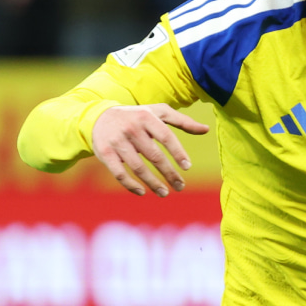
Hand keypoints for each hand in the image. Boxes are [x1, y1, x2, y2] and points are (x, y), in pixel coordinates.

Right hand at [92, 104, 208, 196]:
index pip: (166, 137)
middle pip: (154, 155)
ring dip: (152, 183)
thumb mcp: (158, 112)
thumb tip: (206, 129)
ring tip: (164, 193)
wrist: (99, 117)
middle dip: (169, 173)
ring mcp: (117, 142)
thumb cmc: (138, 116)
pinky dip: (130, 185)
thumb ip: (182, 121)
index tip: (187, 167)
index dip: (178, 152)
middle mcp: (131, 129)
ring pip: (138, 167)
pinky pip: (119, 173)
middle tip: (180, 186)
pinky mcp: (104, 153)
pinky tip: (142, 192)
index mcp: (147, 117)